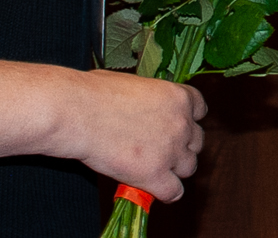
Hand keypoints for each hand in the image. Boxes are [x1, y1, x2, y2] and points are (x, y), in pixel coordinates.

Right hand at [56, 72, 206, 200]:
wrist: (77, 112)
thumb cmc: (95, 93)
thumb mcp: (134, 84)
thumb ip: (151, 98)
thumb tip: (147, 108)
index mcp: (178, 96)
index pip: (200, 110)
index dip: (188, 119)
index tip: (175, 125)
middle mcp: (181, 123)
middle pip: (197, 141)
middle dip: (182, 145)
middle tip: (162, 148)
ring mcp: (171, 151)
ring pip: (189, 167)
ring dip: (175, 169)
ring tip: (155, 168)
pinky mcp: (155, 175)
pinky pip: (174, 192)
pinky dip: (166, 192)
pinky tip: (153, 188)